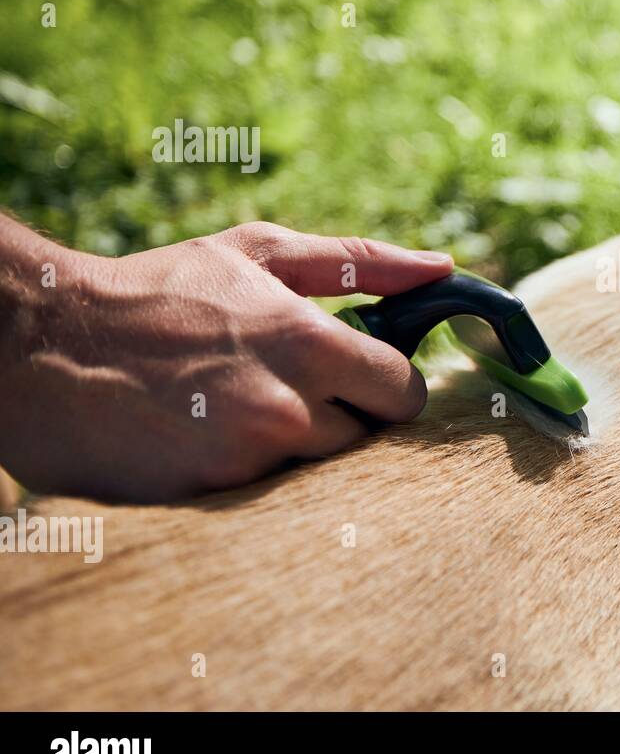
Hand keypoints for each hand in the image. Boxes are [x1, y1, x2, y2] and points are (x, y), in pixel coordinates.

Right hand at [0, 221, 452, 502]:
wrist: (44, 347)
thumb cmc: (161, 289)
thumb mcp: (258, 254)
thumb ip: (359, 263)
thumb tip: (442, 267)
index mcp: (311, 343)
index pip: (405, 394)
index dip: (386, 387)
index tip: (358, 378)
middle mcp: (291, 408)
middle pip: (367, 440)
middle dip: (343, 418)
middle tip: (291, 391)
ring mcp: (250, 460)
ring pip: (320, 473)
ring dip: (297, 449)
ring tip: (241, 411)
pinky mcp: (211, 498)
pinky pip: (268, 499)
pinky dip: (251, 475)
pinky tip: (209, 440)